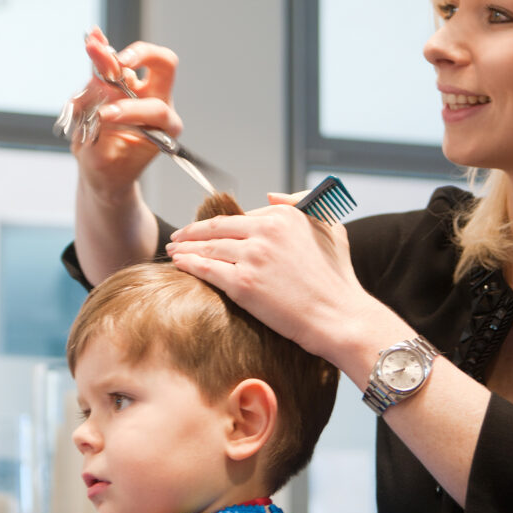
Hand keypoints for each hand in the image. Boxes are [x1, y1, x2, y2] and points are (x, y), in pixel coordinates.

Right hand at [71, 28, 183, 204]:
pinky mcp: (119, 84)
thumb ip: (100, 123)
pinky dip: (100, 52)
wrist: (104, 172)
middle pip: (164, 64)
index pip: (156, 109)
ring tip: (91, 48)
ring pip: (127, 64)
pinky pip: (110, 64)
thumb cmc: (110, 169)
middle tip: (121, 59)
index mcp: (164, 127)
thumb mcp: (100, 156)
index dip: (130, 111)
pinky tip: (93, 38)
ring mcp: (138, 90)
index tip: (105, 115)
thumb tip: (99, 84)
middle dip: (143, 55)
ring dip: (107, 57)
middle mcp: (157, 102)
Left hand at [165, 202, 377, 361]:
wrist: (339, 317)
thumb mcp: (329, 227)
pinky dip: (187, 263)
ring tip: (173, 250)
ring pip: (208, 247)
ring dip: (185, 247)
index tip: (206, 230)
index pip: (242, 216)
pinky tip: (178, 263)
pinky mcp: (243, 283)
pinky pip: (205, 268)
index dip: (220, 224)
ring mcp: (253, 256)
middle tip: (178, 236)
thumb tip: (269, 196)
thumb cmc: (337, 278)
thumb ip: (300, 203)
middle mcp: (267, 230)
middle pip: (217, 227)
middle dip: (193, 231)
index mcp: (285, 215)